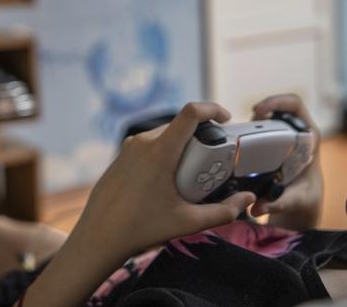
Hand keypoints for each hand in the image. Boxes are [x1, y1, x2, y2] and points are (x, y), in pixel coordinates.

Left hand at [20, 103, 255, 306]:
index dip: (212, 109)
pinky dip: (165, 153)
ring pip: (163, 135)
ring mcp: (128, 149)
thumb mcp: (187, 222)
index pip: (190, 113)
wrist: (97, 238)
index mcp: (160, 151)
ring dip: (182, 145)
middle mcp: (143, 142)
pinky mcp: (120, 158)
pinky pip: (148, 146)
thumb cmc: (141, 229)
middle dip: (200, 135)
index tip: (226, 118)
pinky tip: (168, 179)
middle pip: (179, 125)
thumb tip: (248, 199)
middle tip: (215, 157)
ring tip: (193, 172)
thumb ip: (223, 211)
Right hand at [250, 94, 322, 230]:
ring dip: (253, 122)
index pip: (295, 105)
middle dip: (259, 111)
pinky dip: (249, 131)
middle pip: (277, 107)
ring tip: (240, 136)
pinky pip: (261, 128)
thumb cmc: (305, 198)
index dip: (278, 100)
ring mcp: (285, 136)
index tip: (259, 110)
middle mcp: (297, 132)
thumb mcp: (297, 201)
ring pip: (267, 117)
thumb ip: (280, 203)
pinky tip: (238, 142)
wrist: (303, 202)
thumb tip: (258, 206)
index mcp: (308, 137)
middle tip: (245, 127)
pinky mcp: (274, 142)